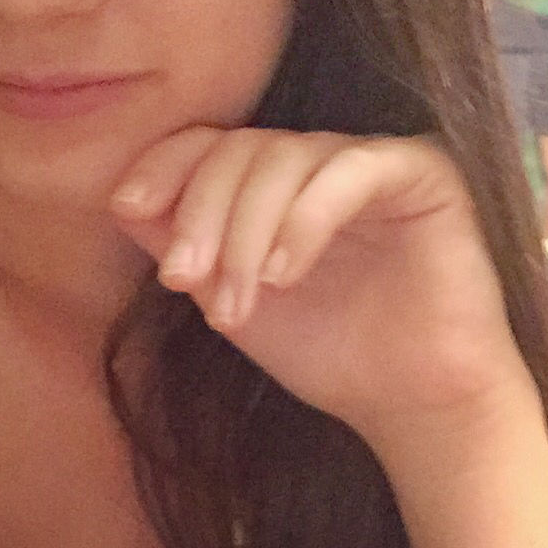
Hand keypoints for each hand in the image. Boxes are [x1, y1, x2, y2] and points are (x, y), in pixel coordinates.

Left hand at [109, 126, 532, 468]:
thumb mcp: (233, 303)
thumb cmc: (329, 354)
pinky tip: (283, 276)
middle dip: (201, 212)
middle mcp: (321, 160)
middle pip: (241, 147)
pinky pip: (350, 172)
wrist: (413, 405)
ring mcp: (371, 161)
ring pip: (287, 157)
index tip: (129, 208)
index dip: (165, 166)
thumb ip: (184, 251)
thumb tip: (123, 201)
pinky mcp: (423, 173)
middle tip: (182, 279)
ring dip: (246, 231)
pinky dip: (304, 222)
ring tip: (237, 305)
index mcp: (276, 183)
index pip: (211, 143)